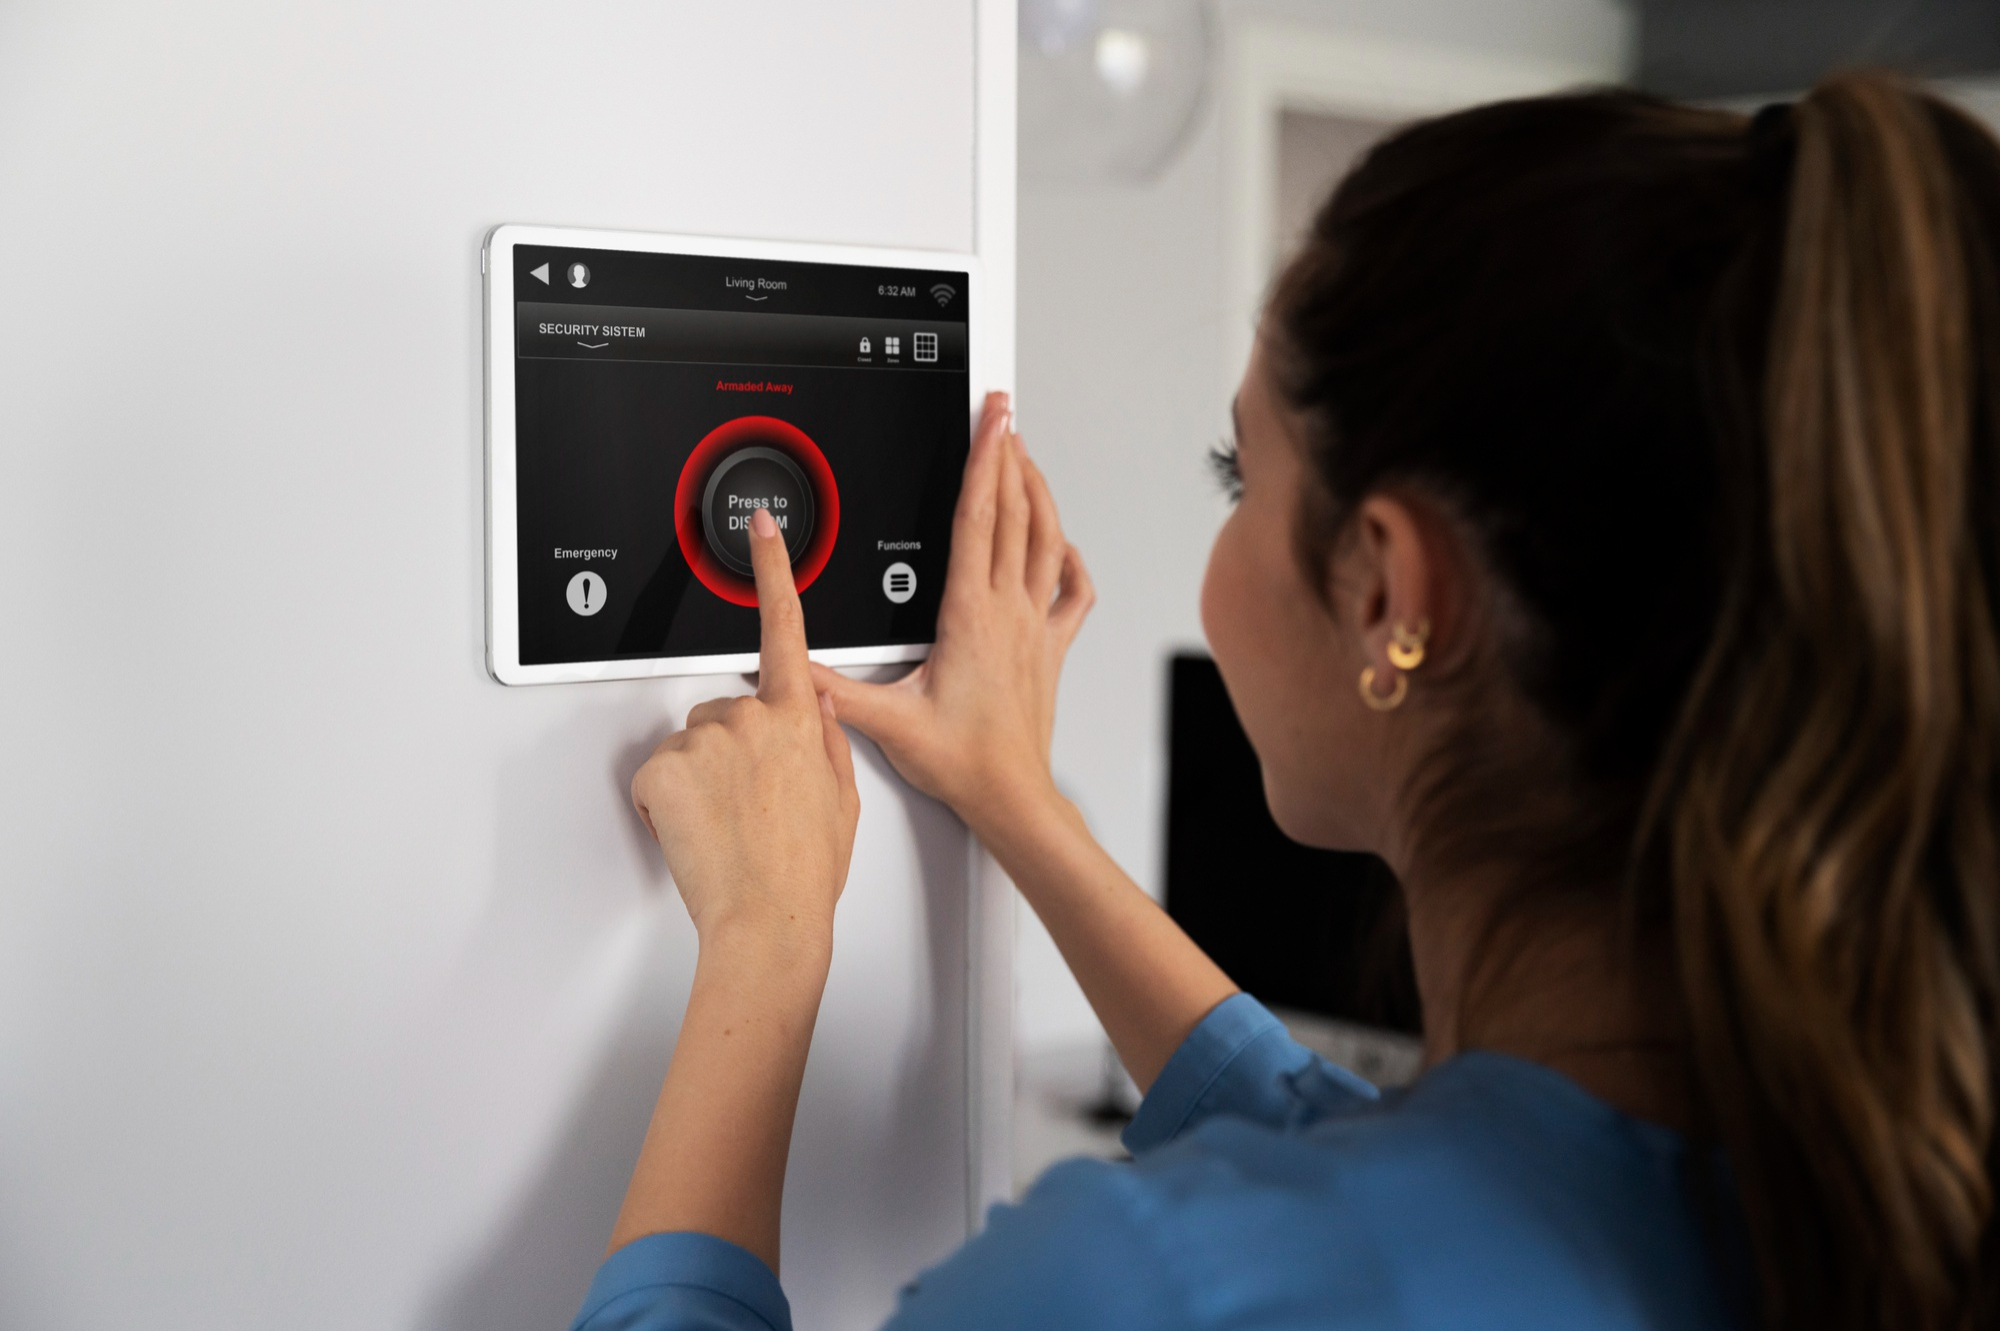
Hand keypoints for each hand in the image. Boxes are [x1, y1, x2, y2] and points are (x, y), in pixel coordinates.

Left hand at [631, 507, 860, 946]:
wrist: (769, 922)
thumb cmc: (806, 871)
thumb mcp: (842, 799)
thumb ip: (827, 740)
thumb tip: (818, 709)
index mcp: (800, 718)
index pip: (785, 626)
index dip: (774, 570)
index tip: (762, 528)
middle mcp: (750, 717)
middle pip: (722, 710)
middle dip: (726, 749)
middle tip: (746, 805)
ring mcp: (704, 740)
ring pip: (688, 746)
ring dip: (697, 780)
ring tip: (726, 827)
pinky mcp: (663, 769)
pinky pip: (656, 777)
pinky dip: (667, 805)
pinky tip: (698, 833)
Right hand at [811, 392, 1092, 843]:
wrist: (1012, 796)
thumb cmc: (964, 762)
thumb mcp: (886, 723)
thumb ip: (834, 690)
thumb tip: (793, 666)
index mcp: (970, 615)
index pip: (977, 519)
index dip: (983, 461)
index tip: (990, 421)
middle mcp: (1009, 612)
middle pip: (1014, 513)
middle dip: (1008, 454)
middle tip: (1004, 412)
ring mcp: (1035, 627)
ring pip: (1046, 541)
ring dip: (1038, 492)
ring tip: (1026, 455)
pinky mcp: (1048, 649)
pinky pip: (1072, 592)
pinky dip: (1069, 558)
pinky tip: (1062, 546)